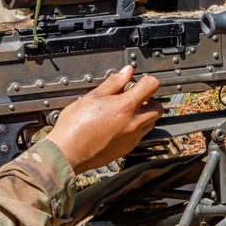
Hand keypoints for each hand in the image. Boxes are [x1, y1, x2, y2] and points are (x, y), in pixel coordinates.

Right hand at [45, 65, 162, 173]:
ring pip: (151, 123)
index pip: (152, 86)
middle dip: (149, 100)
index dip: (147, 81)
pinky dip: (135, 128)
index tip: (139, 82)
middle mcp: (133, 123)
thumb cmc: (75, 126)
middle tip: (133, 98)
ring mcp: (132, 138)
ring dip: (144, 115)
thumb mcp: (92, 97)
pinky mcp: (128, 149)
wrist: (67, 153)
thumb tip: (126, 73)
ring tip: (124, 113)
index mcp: (125, 106)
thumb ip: (113, 83)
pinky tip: (118, 126)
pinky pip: (140, 135)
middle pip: (158, 108)